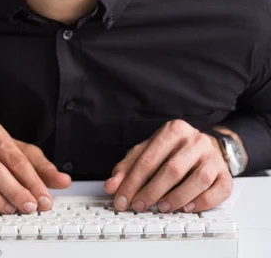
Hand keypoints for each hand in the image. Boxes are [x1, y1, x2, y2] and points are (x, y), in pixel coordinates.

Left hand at [104, 119, 232, 212]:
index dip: (132, 181)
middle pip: (171, 169)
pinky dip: (201, 202)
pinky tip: (186, 208)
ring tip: (161, 207)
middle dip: (151, 191)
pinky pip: (216, 191)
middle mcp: (195, 140)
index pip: (148, 158)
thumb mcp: (149, 151)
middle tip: (139, 206)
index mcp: (173, 130)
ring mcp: (212, 157)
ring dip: (176, 198)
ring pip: (197, 180)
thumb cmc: (174, 151)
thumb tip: (111, 186)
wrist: (208, 147)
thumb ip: (128, 166)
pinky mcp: (225, 174)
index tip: (121, 199)